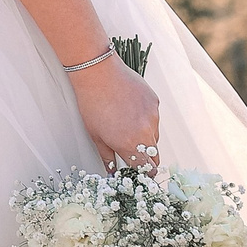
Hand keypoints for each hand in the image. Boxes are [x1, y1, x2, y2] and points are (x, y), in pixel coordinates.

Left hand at [71, 57, 160, 171]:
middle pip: (154, 155)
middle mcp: (145, 133)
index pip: (147, 169)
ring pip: (154, 135)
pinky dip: (145, 118)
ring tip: (126, 123)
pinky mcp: (154, 102)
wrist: (97, 73)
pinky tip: (129, 109)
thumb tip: (112, 172)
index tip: (139, 172)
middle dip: (145, 157)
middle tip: (132, 149)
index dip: (143, 173)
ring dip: (145, 136)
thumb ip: (108, 158)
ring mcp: (153, 116)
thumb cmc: (91, 103)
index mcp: (130, 145)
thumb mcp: (96, 136)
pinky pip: (154, 117)